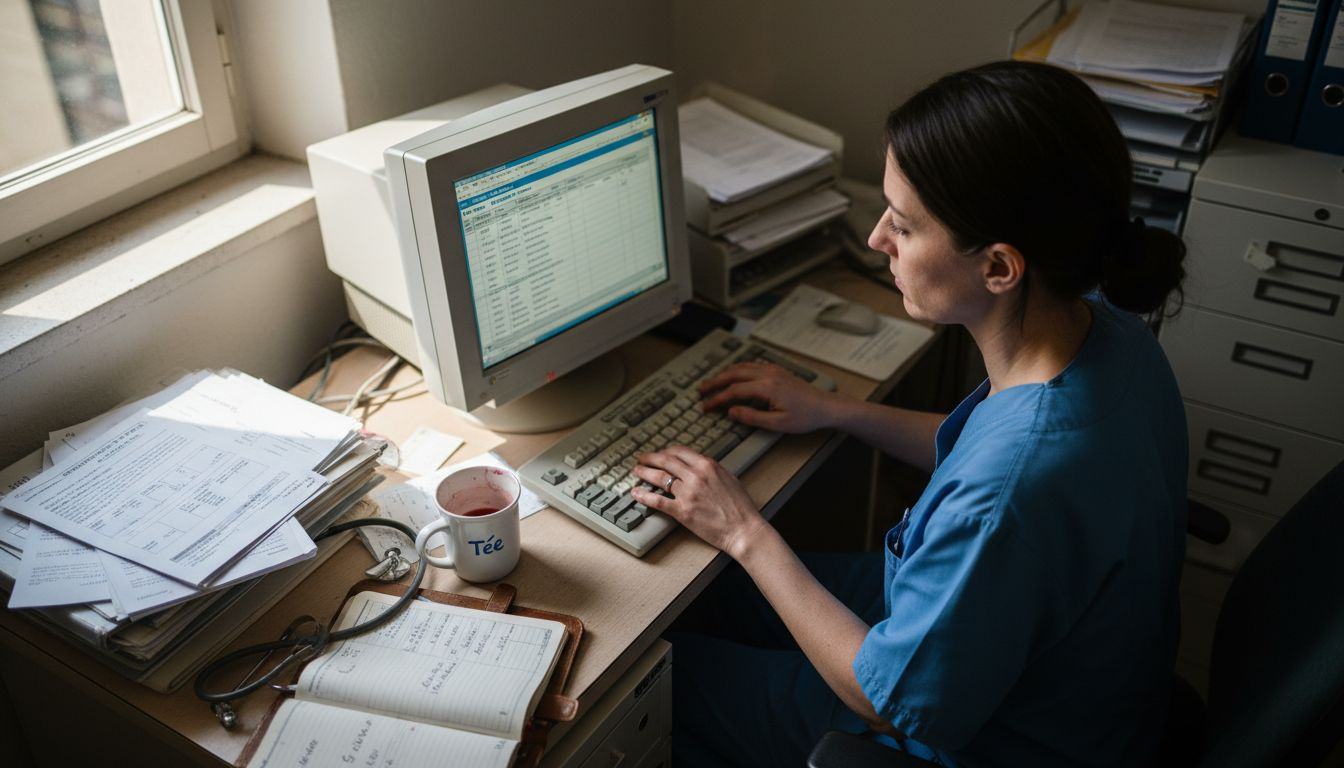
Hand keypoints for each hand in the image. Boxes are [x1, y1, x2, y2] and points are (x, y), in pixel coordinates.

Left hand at [632, 445, 768, 560]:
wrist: (744, 528)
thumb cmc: (740, 507)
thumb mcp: (728, 478)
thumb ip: (711, 470)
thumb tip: (698, 466)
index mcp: (708, 465)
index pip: (679, 451)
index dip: (665, 451)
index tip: (660, 454)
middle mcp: (696, 476)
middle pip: (665, 461)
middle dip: (650, 458)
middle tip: (642, 459)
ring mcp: (687, 493)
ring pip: (659, 477)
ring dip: (644, 472)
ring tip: (637, 471)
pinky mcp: (682, 511)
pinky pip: (657, 501)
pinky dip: (644, 496)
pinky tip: (636, 493)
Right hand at [698, 362, 839, 433]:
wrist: (826, 406)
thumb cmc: (805, 416)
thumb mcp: (777, 423)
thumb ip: (752, 417)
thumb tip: (732, 412)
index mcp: (766, 387)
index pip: (733, 391)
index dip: (717, 399)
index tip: (706, 406)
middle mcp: (767, 374)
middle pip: (733, 374)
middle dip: (715, 382)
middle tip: (702, 390)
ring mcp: (773, 370)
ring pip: (742, 367)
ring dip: (725, 373)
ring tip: (713, 382)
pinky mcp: (778, 371)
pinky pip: (752, 365)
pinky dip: (739, 368)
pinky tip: (735, 373)